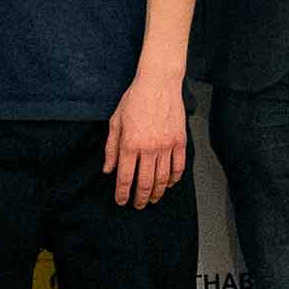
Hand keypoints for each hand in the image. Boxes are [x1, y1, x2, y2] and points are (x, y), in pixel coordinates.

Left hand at [103, 71, 187, 208]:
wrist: (159, 82)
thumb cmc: (135, 98)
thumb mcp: (116, 121)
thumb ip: (111, 148)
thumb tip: (108, 170)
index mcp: (130, 144)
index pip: (125, 178)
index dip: (122, 194)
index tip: (121, 201)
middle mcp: (148, 148)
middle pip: (145, 183)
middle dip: (140, 198)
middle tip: (138, 205)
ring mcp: (166, 146)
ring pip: (162, 179)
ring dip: (157, 193)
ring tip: (153, 199)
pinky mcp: (179, 141)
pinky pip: (178, 167)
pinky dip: (174, 179)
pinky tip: (169, 184)